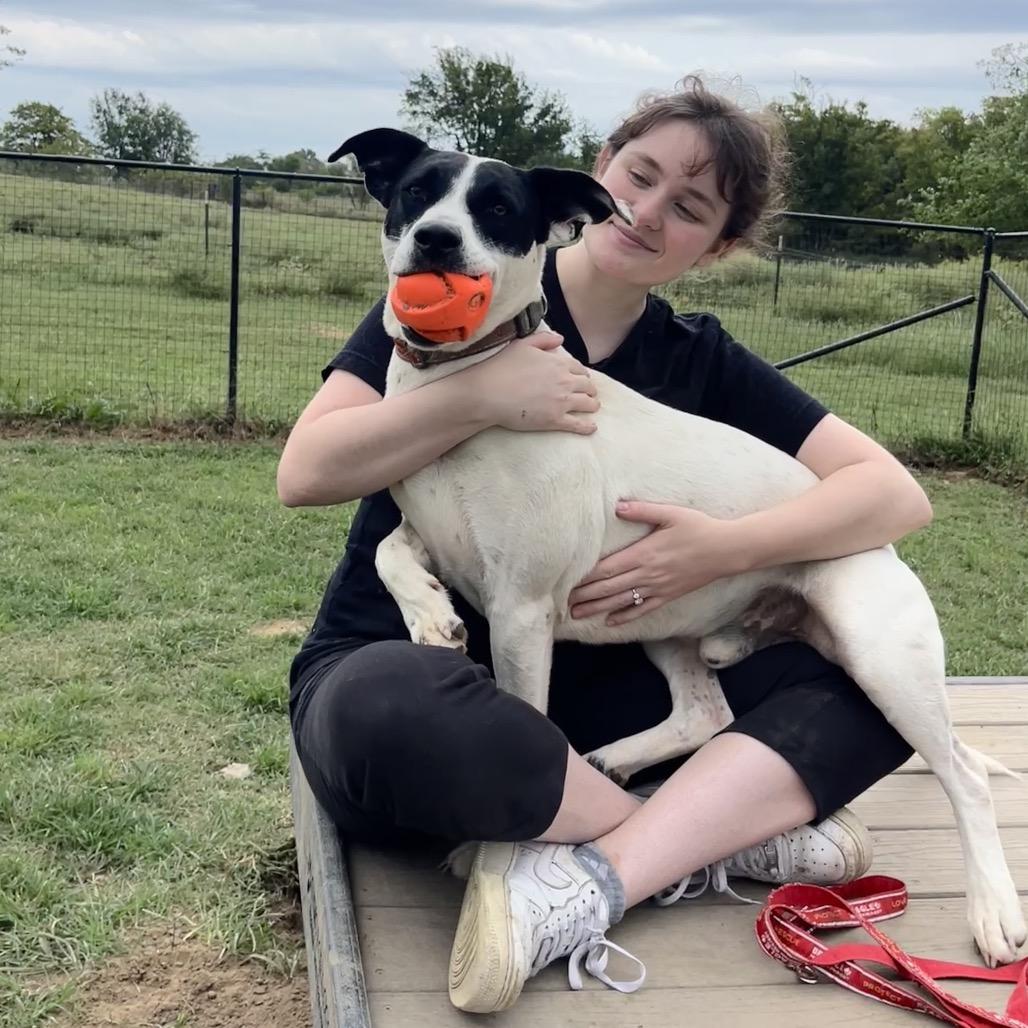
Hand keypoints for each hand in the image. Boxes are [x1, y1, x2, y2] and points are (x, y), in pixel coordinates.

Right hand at [465, 331, 598, 433]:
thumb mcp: (522, 344)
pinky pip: (578, 425)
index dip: (581, 374)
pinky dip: (588, 427)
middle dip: (590, 389)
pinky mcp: (555, 420)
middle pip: (587, 386)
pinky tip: (592, 428)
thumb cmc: (502, 367)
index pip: (579, 368)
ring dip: (592, 405)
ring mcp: (562, 402)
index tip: (579, 378)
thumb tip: (561, 339)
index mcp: (559, 363)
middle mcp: (565, 381)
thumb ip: (544, 339)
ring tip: (592, 407)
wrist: (489, 393)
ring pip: (588, 404)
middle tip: (588, 394)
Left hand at [568, 501, 748, 625]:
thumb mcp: (671, 513)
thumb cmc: (698, 528)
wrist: (726, 550)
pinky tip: (610, 622)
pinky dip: (625, 616)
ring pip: (622, 601)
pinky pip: (643, 609)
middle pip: (609, 588)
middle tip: (562, 604)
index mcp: (644, 553)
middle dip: (585, 596)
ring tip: (577, 615)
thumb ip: (642, 510)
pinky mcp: (668, 595)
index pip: (607, 568)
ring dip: (598, 608)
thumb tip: (617, 506)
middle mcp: (648, 574)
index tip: (567, 582)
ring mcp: (658, 587)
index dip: (586, 578)